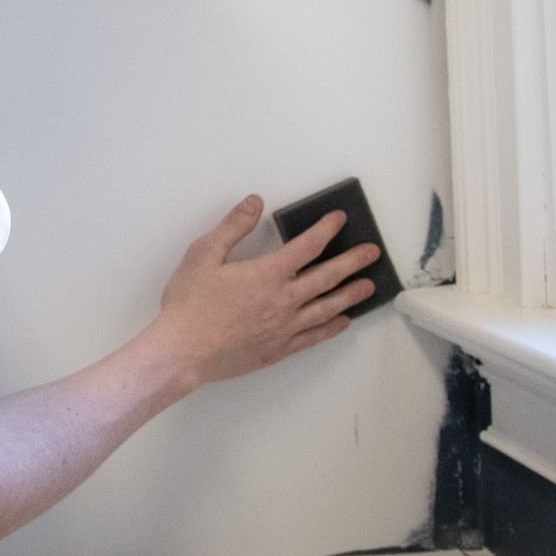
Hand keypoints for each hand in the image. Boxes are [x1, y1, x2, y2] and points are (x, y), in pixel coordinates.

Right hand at [147, 194, 380, 397]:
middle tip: (372, 253)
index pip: (307, 246)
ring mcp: (284, 327)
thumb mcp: (204, 254)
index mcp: (268, 273)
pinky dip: (331, 328)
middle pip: (327, 277)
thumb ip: (233, 227)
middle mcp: (284, 300)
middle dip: (352, 262)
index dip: (326, 230)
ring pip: (327, 308)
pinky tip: (342, 322)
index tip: (340, 220)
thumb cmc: (189, 304)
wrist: (183, 352)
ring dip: (350, 295)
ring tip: (368, 287)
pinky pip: (314, 336)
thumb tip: (254, 203)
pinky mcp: (278, 349)